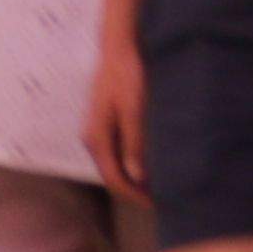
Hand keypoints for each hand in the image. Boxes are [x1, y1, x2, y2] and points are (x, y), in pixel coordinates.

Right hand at [87, 37, 148, 197]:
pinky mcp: (105, 122)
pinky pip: (116, 151)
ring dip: (132, 177)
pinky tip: (147, 162)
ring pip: (114, 164)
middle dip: (134, 190)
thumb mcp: (134, 109)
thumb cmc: (128, 75)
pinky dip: (131, 163)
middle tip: (160, 198)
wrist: (119, 48)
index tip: (156, 203)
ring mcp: (98, 130)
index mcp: (97, 138)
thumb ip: (134, 142)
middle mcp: (93, 138)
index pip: (114, 178)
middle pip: (112, 174)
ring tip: (156, 185)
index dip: (134, 194)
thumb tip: (136, 177)